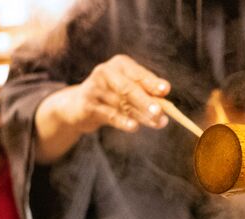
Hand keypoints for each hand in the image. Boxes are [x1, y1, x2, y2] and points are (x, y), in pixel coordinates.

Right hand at [35, 54, 170, 162]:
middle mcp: (105, 72)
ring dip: (142, 116)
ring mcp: (94, 87)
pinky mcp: (87, 104)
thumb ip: (146, 92)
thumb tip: (164, 93)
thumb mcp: (129, 91)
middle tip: (160, 112)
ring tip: (158, 123)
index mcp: (120, 64)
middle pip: (129, 88)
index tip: (165, 90)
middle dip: (146, 101)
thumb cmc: (112, 96)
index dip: (152, 82)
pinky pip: (110, 114)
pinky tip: (134, 127)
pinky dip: (123, 121)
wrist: (78, 107)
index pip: (138, 74)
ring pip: (123, 104)